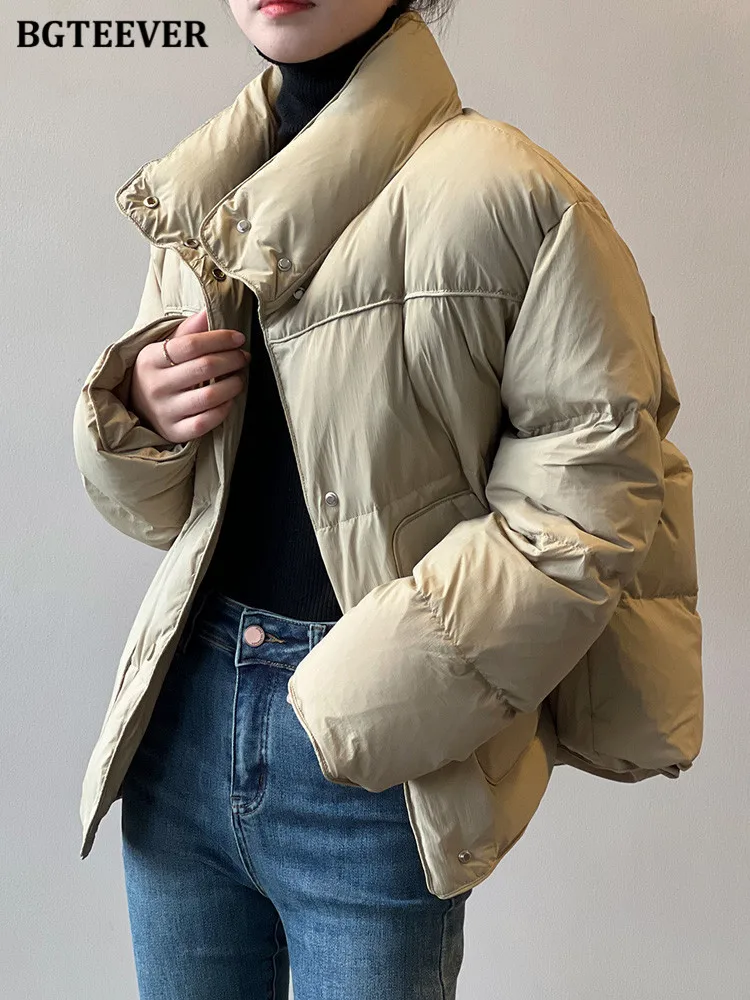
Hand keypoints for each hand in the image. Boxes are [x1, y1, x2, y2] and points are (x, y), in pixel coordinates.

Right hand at [130, 308, 250, 442]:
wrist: (136, 408)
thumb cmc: (158, 373)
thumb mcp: (163, 349)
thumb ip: (187, 331)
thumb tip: (207, 311)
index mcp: (150, 359)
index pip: (191, 344)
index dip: (220, 339)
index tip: (238, 338)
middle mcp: (156, 386)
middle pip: (204, 367)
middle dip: (232, 359)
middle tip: (243, 357)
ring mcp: (165, 411)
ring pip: (210, 396)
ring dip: (233, 384)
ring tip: (239, 377)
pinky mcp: (175, 432)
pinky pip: (207, 421)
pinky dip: (224, 409)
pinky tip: (229, 400)